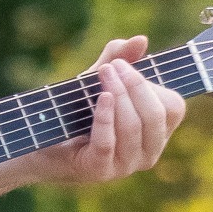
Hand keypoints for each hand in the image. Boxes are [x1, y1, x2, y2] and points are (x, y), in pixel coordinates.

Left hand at [30, 36, 184, 186]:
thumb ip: (119, 58)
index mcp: (155, 134)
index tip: (123, 64)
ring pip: (133, 128)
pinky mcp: (99, 171)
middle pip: (155, 116)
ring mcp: (124, 166)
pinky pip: (109, 142)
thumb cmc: (75, 113)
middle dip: (135, 85)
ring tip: (103, 73)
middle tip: (112, 66)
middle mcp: (147, 154)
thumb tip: (141, 40)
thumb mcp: (97, 81)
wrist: (39, 144)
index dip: (151, 84)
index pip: (173, 108)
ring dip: (119, 95)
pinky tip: (102, 97)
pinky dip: (106, 116)